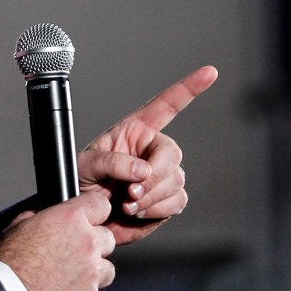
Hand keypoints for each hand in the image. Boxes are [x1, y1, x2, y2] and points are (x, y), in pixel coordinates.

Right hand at [0, 192, 115, 290]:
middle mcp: (86, 243)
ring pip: (107, 267)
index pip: (100, 204)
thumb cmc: (10, 262)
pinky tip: (66, 286)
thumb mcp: (19, 226)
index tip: (90, 215)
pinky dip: (84, 288)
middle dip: (94, 241)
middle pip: (108, 237)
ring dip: (94, 267)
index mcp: (70, 219)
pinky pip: (95, 289)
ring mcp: (91, 271)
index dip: (94, 209)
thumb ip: (40, 217)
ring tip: (72, 271)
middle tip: (75, 248)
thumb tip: (44, 217)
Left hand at [78, 65, 216, 244]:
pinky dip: (156, 210)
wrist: (87, 218)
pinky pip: (176, 202)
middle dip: (153, 176)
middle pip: (172, 154)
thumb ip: (112, 163)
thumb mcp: (85, 165)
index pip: (165, 105)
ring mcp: (161, 175)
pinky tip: (136, 211)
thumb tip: (144, 170)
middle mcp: (151, 150)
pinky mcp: (166, 200)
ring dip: (150, 197)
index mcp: (134, 130)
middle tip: (129, 192)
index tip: (210, 72)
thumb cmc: (80, 184)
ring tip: (126, 203)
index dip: (188, 88)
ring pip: (176, 182)